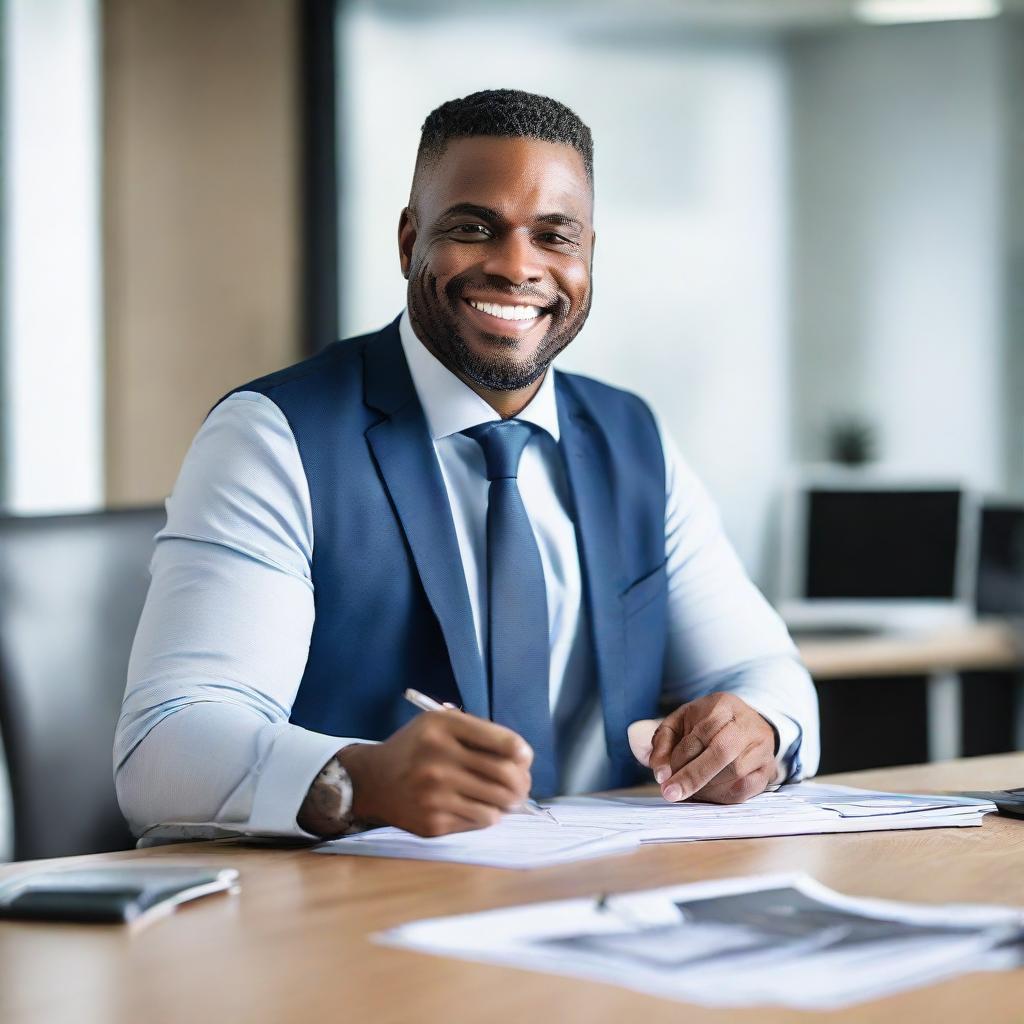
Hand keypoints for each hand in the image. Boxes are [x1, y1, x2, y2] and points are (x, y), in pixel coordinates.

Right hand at [335, 711, 532, 836]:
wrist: (373, 780)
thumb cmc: (416, 748)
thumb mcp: (439, 724)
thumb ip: (478, 732)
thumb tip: (522, 758)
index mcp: (443, 727)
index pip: (503, 742)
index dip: (522, 752)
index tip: (524, 758)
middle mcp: (438, 759)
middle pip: (505, 775)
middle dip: (523, 782)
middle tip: (523, 785)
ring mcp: (435, 794)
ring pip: (497, 803)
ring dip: (509, 802)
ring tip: (507, 798)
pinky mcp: (433, 822)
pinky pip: (480, 821)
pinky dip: (488, 815)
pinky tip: (479, 807)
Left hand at [644, 693, 777, 804]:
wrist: (743, 723)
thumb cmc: (705, 723)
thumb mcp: (680, 722)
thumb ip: (663, 743)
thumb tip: (660, 773)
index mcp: (722, 705)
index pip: (700, 733)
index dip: (679, 758)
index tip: (663, 778)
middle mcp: (747, 724)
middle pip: (721, 752)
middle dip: (693, 776)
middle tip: (671, 793)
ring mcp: (762, 747)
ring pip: (735, 773)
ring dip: (707, 788)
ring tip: (690, 791)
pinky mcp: (768, 768)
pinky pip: (748, 789)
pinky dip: (725, 797)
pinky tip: (709, 795)